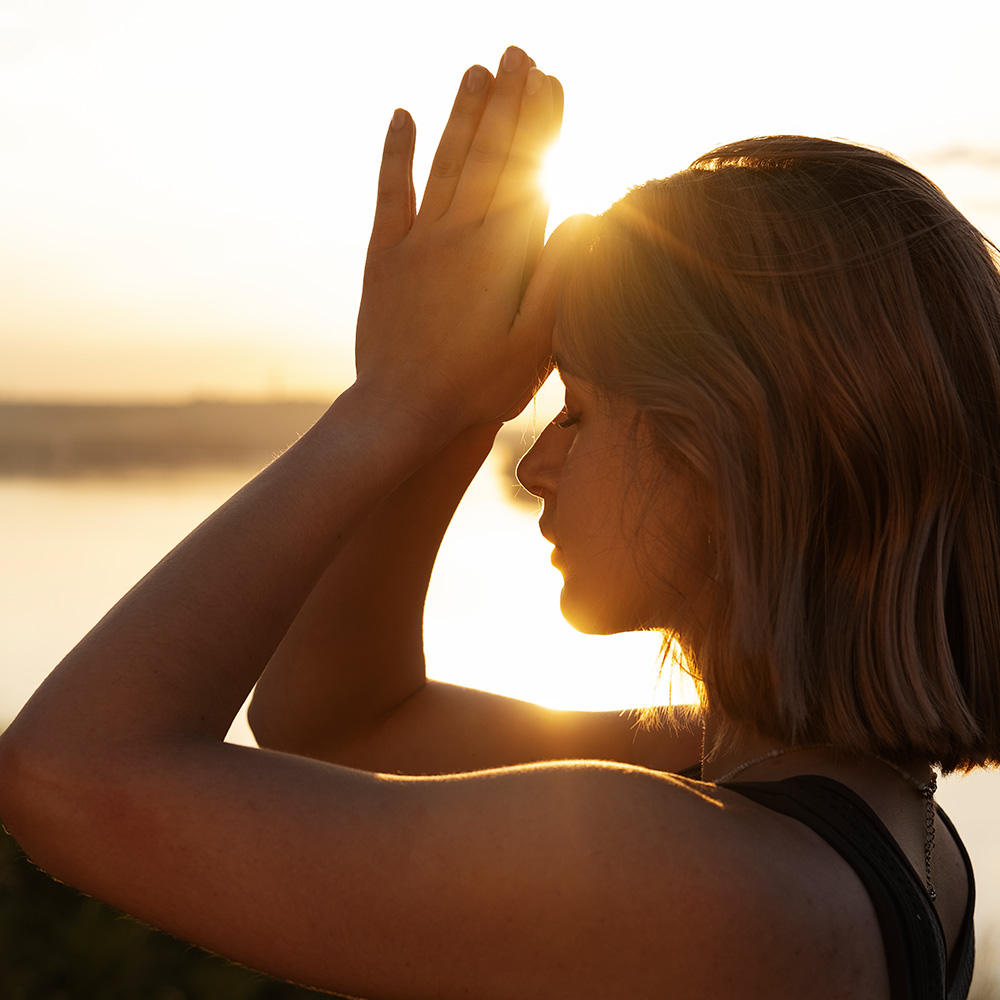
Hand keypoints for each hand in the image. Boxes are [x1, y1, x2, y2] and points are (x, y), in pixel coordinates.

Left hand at [354, 47, 566, 434]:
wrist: (401, 412)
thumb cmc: (476, 387)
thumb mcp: (533, 343)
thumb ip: (557, 277)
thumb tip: (581, 216)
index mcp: (500, 252)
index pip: (527, 170)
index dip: (540, 121)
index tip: (550, 78)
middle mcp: (457, 235)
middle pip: (487, 154)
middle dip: (506, 100)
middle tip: (518, 52)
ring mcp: (417, 242)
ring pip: (444, 162)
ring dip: (461, 114)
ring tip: (477, 71)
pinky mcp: (385, 258)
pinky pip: (392, 193)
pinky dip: (396, 154)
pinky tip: (401, 115)